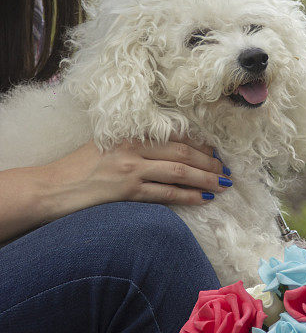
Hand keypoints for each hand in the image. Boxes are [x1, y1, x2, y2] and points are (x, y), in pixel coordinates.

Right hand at [45, 134, 231, 214]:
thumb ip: (134, 145)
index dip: (199, 144)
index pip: (174, 136)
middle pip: (182, 153)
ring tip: (223, 184)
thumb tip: (165, 152)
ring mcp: (132, 169)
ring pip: (179, 172)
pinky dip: (188, 196)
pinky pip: (166, 194)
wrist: (52, 188)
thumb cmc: (78, 168)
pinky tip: (203, 198)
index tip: (215, 151)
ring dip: (205, 179)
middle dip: (208, 162)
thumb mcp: (107, 146)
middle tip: (226, 170)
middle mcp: (134, 148)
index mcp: (131, 134)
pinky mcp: (128, 191)